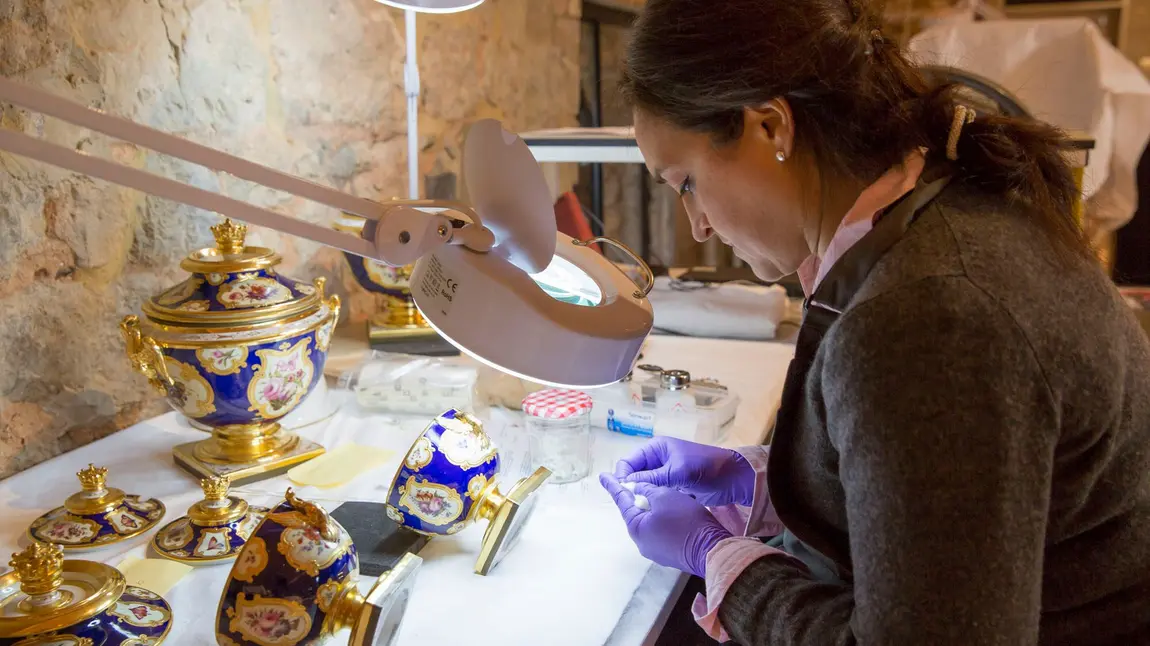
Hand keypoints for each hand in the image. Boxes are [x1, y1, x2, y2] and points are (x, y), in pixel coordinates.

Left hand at [600, 474, 731, 577]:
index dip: (614, 485)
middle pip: (636, 513)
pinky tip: (673, 511)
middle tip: (635, 481)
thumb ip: (647, 489)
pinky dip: (663, 519)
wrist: (711, 549)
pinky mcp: (669, 554)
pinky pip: (662, 531)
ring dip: (653, 508)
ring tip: (660, 494)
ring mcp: (656, 551)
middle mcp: (642, 542)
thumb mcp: (665, 496)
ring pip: (650, 522)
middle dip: (636, 497)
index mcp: (636, 528)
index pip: (622, 501)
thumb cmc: (685, 520)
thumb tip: (636, 488)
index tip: (603, 476)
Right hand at [614, 437, 755, 506]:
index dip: (623, 476)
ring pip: (645, 486)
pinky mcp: (674, 486)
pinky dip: (655, 500)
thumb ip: (651, 479)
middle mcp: (658, 459)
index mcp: (655, 448)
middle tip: (632, 505)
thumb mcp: (676, 472)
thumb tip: (625, 485)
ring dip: (643, 496)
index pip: (628, 462)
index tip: (623, 494)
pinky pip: (657, 493)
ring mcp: (666, 473)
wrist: (733, 478)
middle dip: (632, 488)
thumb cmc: (705, 468)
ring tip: (642, 510)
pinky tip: (654, 511)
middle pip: (635, 475)